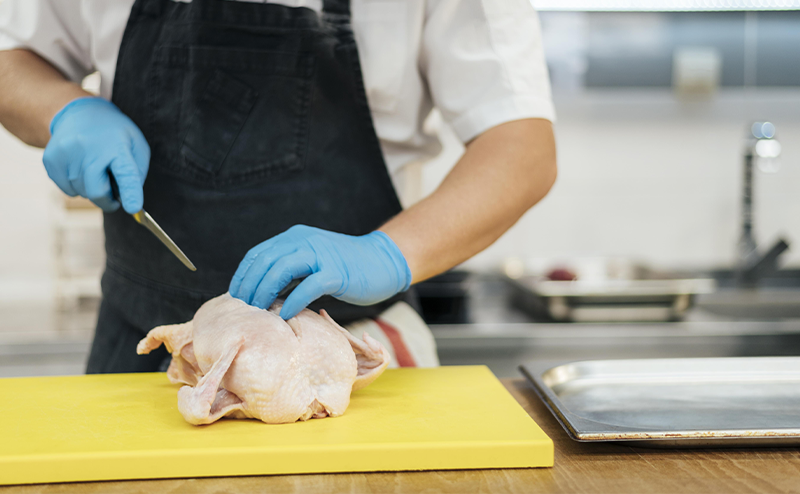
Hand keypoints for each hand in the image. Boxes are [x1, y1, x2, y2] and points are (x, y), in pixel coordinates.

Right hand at [43, 97, 148, 212]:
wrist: (79, 113)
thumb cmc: (113, 134)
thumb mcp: (135, 145)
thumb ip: (136, 173)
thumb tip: (130, 201)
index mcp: (117, 146)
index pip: (125, 173)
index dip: (130, 193)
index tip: (133, 208)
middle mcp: (90, 148)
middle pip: (97, 191)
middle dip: (107, 201)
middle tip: (114, 197)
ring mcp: (67, 153)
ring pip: (82, 192)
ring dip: (91, 190)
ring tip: (95, 169)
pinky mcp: (51, 160)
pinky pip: (67, 190)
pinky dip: (76, 186)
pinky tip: (80, 168)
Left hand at [229, 225, 411, 319]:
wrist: (382, 261)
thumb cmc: (345, 267)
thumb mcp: (312, 260)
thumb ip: (290, 269)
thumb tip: (263, 292)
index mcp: (295, 237)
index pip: (258, 253)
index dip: (243, 275)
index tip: (235, 295)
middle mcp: (305, 241)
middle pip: (266, 261)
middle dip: (250, 286)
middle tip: (244, 307)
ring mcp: (321, 255)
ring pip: (282, 269)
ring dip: (265, 292)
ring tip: (259, 311)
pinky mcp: (336, 273)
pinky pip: (308, 286)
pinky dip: (293, 301)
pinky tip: (285, 314)